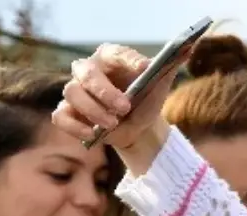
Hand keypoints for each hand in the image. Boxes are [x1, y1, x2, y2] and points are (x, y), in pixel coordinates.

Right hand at [53, 44, 179, 148]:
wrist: (138, 128)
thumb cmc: (146, 100)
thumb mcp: (159, 86)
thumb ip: (168, 68)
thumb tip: (186, 49)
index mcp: (110, 58)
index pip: (115, 53)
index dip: (128, 60)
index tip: (144, 68)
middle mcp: (88, 71)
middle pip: (85, 73)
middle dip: (104, 91)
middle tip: (124, 108)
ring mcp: (76, 91)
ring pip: (72, 94)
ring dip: (93, 110)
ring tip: (114, 124)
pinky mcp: (68, 113)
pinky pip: (60, 117)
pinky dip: (75, 127)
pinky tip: (92, 135)